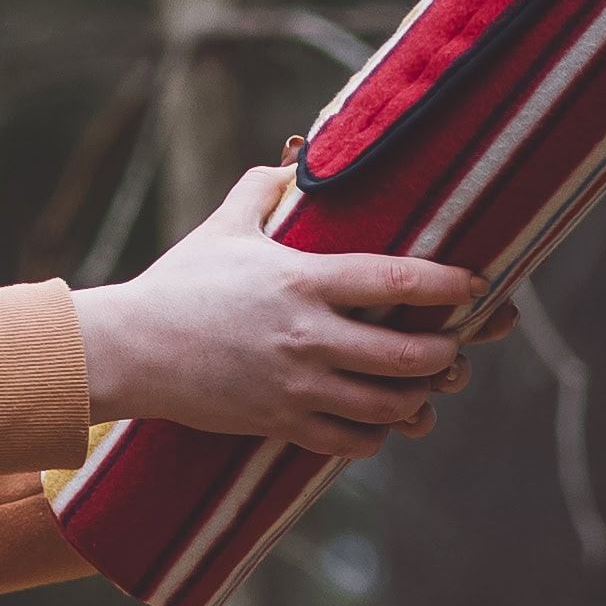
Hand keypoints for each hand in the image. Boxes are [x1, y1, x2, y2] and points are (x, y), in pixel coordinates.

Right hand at [80, 167, 496, 452]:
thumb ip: (261, 191)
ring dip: (419, 400)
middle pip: (408, 356)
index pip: (394, 282)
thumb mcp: (223, 228)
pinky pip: (351, 442)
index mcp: (302, 281)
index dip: (447, 284)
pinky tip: (379, 423)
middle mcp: (309, 337)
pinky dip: (376, 435)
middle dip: (445, 354)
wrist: (130, 350)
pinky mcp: (281, 423)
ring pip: (388, 407)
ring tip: (425, 389)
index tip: (476, 283)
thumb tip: (290, 163)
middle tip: (453, 347)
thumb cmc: (178, 285)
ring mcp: (297, 386)